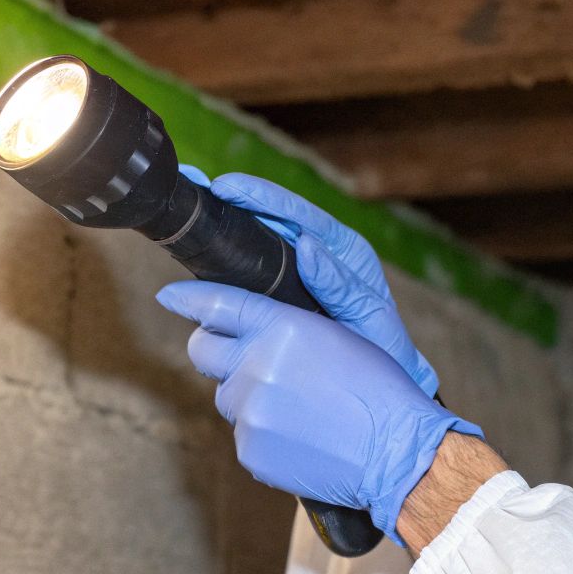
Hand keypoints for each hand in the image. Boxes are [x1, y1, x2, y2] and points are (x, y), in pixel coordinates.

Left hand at [156, 279, 479, 545]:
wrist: (395, 452)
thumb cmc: (378, 389)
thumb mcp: (340, 333)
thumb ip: (284, 322)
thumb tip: (248, 318)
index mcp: (282, 327)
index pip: (218, 304)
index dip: (189, 299)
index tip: (168, 297)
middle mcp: (257, 365)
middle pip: (203, 351)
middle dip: (212, 348)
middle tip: (236, 356)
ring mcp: (250, 411)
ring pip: (225, 395)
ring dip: (248, 395)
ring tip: (295, 406)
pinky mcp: (250, 449)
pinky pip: (241, 434)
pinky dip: (262, 433)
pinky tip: (299, 434)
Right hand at [180, 167, 438, 396]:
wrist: (381, 389)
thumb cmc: (383, 349)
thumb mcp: (367, 314)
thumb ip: (339, 283)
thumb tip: (305, 245)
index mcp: (342, 249)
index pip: (295, 212)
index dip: (259, 197)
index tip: (224, 188)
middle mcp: (316, 256)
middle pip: (268, 219)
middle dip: (231, 201)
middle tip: (195, 185)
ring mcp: (295, 277)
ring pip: (254, 246)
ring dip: (222, 230)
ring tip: (188, 211)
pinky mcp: (280, 299)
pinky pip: (248, 278)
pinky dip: (222, 268)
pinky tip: (195, 260)